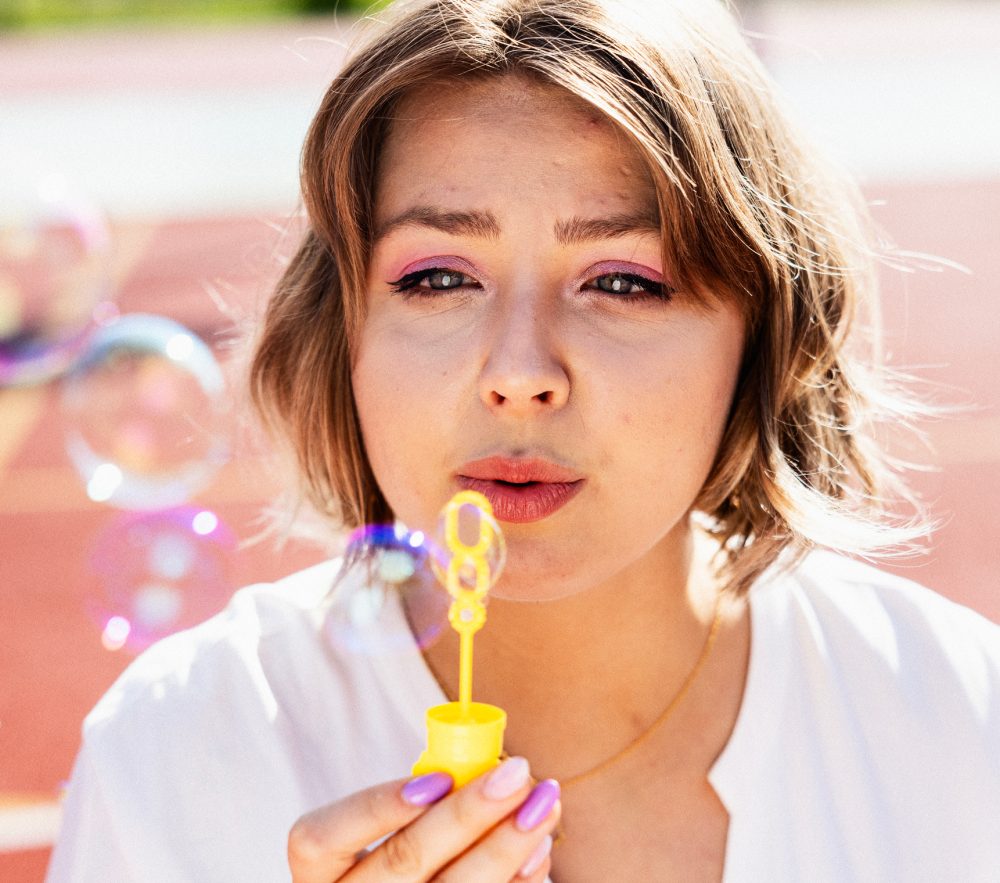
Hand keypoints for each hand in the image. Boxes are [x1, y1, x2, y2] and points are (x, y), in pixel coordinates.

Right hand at [288, 756, 560, 882]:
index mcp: (318, 872)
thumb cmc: (404, 855)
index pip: (320, 839)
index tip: (439, 778)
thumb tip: (482, 762)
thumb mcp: (391, 827)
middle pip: (403, 862)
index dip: (378, 806)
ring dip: (506, 846)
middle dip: (468, 813)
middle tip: (518, 772)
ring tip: (544, 805)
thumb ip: (421, 799)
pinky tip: (539, 853)